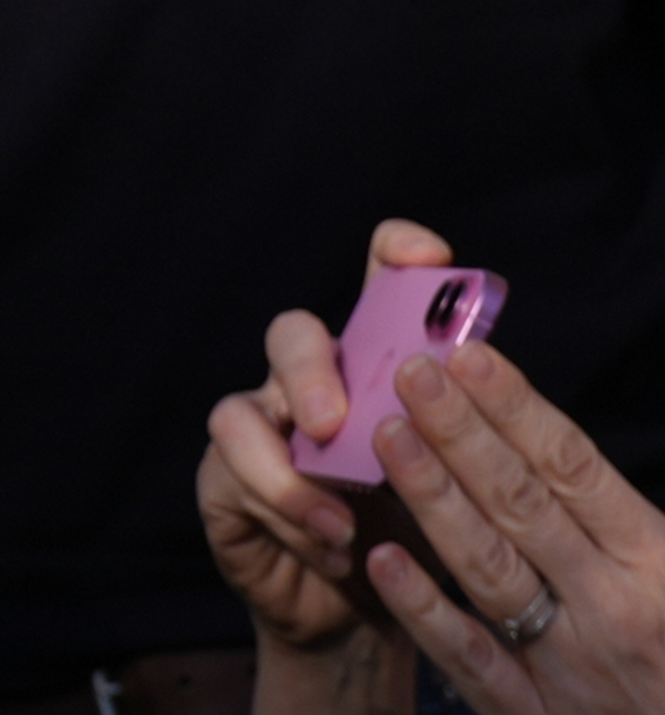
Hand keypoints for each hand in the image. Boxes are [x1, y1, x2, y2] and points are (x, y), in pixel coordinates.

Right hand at [199, 219, 448, 714]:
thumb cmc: (413, 536)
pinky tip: (331, 550)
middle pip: (290, 336)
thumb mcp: (450, 482)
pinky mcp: (223, 479)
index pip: (379, 286)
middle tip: (331, 422)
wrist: (360, 615)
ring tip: (340, 522)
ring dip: (290, 473)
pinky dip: (287, 517)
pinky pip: (234, 479)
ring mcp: (259, 429)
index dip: (396, 257)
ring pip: (240, 414)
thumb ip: (450, 428)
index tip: (427, 256)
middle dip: (308, 370)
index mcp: (374, 370)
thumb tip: (473, 375)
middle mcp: (308, 384)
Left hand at [352, 340, 664, 714]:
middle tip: (410, 373)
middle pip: (522, 505)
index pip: (574, 469)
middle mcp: (611, 607)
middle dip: (462, 434)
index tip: (467, 356)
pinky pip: (472, 659)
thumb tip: (574, 450)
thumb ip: (632, 516)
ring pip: (488, 568)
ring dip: (434, 499)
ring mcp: (569, 663)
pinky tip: (382, 560)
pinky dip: (425, 611)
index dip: (518, 409)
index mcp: (655, 564)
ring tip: (385, 436)